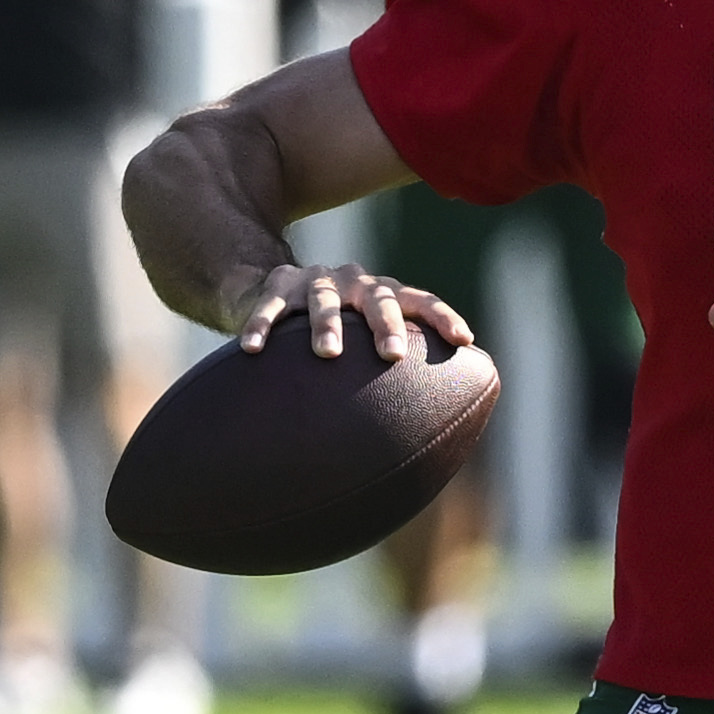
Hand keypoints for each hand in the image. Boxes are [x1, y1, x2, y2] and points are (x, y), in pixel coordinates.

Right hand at [225, 257, 472, 361]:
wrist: (281, 290)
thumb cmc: (341, 330)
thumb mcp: (367, 339)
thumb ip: (393, 367)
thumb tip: (434, 430)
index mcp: (384, 294)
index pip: (420, 300)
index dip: (442, 317)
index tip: (463, 339)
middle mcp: (355, 282)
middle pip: (377, 298)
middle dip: (386, 325)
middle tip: (391, 355)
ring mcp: (316, 282)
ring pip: (324, 300)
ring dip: (326, 325)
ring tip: (328, 354)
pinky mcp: (278, 286)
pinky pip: (269, 307)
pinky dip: (260, 326)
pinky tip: (251, 348)